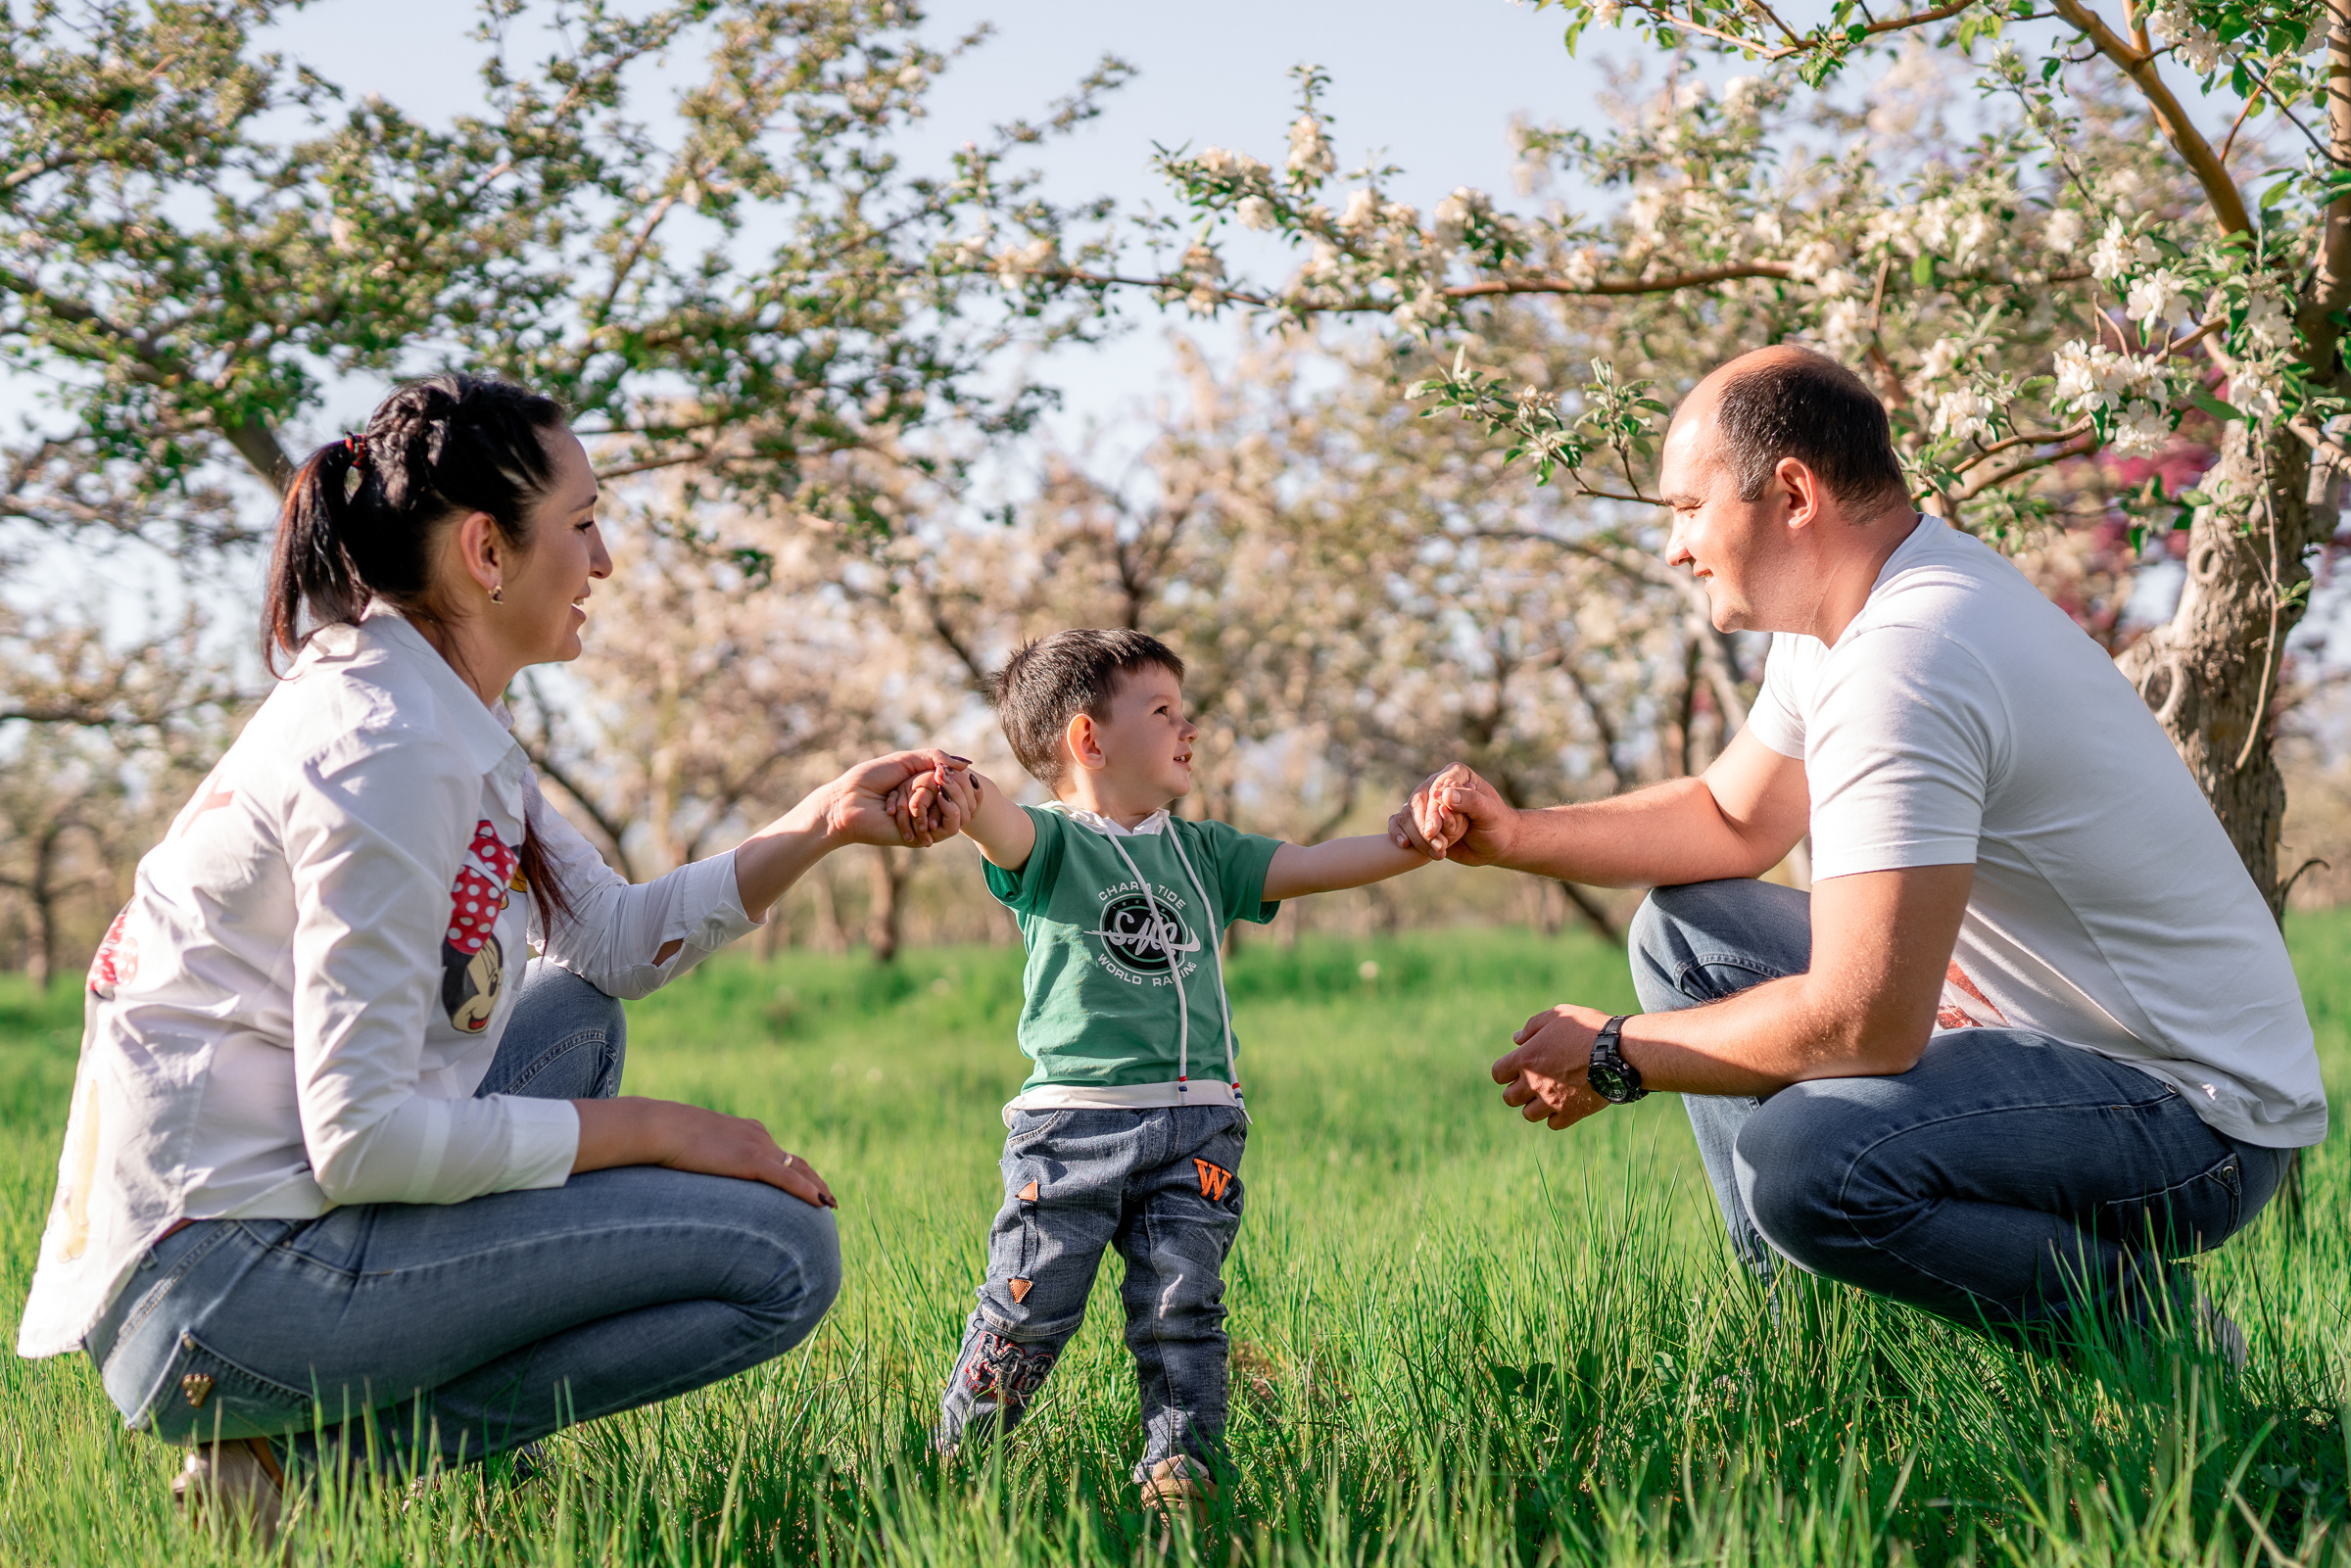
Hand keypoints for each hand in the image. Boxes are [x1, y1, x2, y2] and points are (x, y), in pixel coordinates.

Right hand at [665, 1103, 837, 1206]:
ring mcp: (757, 1146)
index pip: (781, 1155)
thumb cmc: (667, 1139)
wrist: (661, 1127)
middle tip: (829, 1200)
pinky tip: (820, 1203)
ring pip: (798, 1170)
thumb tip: (706, 1174)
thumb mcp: (696, 1149)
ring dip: (817, 1188)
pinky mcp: (751, 1160)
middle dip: (815, 1181)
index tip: (809, 1186)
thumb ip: (711, 1158)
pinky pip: (787, 1178)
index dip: (798, 1172)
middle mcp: (759, 1136)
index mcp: (748, 1132)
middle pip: (796, 1162)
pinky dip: (807, 1191)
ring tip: (830, 1206)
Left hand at [815, 750, 970, 847]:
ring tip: (903, 795)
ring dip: (927, 798)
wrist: (848, 801)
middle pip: (958, 793)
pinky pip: (948, 827)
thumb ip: (936, 758)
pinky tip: (908, 810)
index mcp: (925, 785)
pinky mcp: (923, 837)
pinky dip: (926, 813)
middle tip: (909, 784)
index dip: (953, 775)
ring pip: (955, 809)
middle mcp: (929, 804)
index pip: (957, 780)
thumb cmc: (871, 778)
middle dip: (938, 785)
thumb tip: (967, 764)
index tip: (935, 771)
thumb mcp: (906, 760)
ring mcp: (927, 821)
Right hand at [1387, 763, 1518, 864]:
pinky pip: (1400, 822)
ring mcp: (1427, 803)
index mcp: (1456, 774)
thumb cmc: (1496, 825)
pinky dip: (1398, 833)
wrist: (1495, 844)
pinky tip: (1404, 845)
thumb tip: (1444, 795)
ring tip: (1438, 852)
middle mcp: (1438, 785)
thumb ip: (1469, 801)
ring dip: (1418, 836)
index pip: (1436, 787)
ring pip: (1408, 814)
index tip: (1434, 830)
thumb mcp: (1489, 813)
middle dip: (1423, 826)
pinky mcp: (1420, 821)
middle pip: (1418, 801)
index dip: (1431, 809)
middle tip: (1437, 844)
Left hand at [1490, 1003, 1615, 1130]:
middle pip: (1509, 1098)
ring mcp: (1552, 1101)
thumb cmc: (1587, 1029)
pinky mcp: (1571, 1113)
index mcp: (1525, 1059)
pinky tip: (1564, 1104)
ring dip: (1534, 1105)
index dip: (1506, 1071)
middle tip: (1532, 1082)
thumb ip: (1533, 1027)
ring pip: (1529, 1114)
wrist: (1618, 1052)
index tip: (1517, 1068)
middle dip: (1517, 1090)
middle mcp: (1533, 1083)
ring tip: (1548, 1094)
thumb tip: (1517, 1039)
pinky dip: (1555, 1116)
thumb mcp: (1558, 1016)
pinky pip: (1553, 1124)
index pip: (1498, 1074)